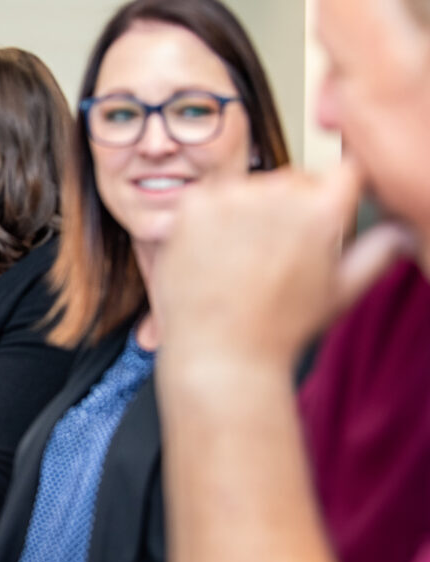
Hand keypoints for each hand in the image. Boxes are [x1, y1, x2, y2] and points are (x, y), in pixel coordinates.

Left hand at [155, 161, 413, 369]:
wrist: (220, 352)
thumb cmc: (281, 328)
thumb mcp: (341, 292)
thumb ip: (378, 253)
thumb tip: (405, 231)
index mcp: (321, 209)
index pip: (343, 172)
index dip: (334, 194)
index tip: (322, 213)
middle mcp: (277, 193)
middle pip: (292, 179)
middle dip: (289, 206)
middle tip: (275, 250)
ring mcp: (231, 196)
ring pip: (249, 185)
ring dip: (248, 209)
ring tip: (241, 256)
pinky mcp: (194, 204)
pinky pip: (209, 195)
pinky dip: (211, 216)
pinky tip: (214, 251)